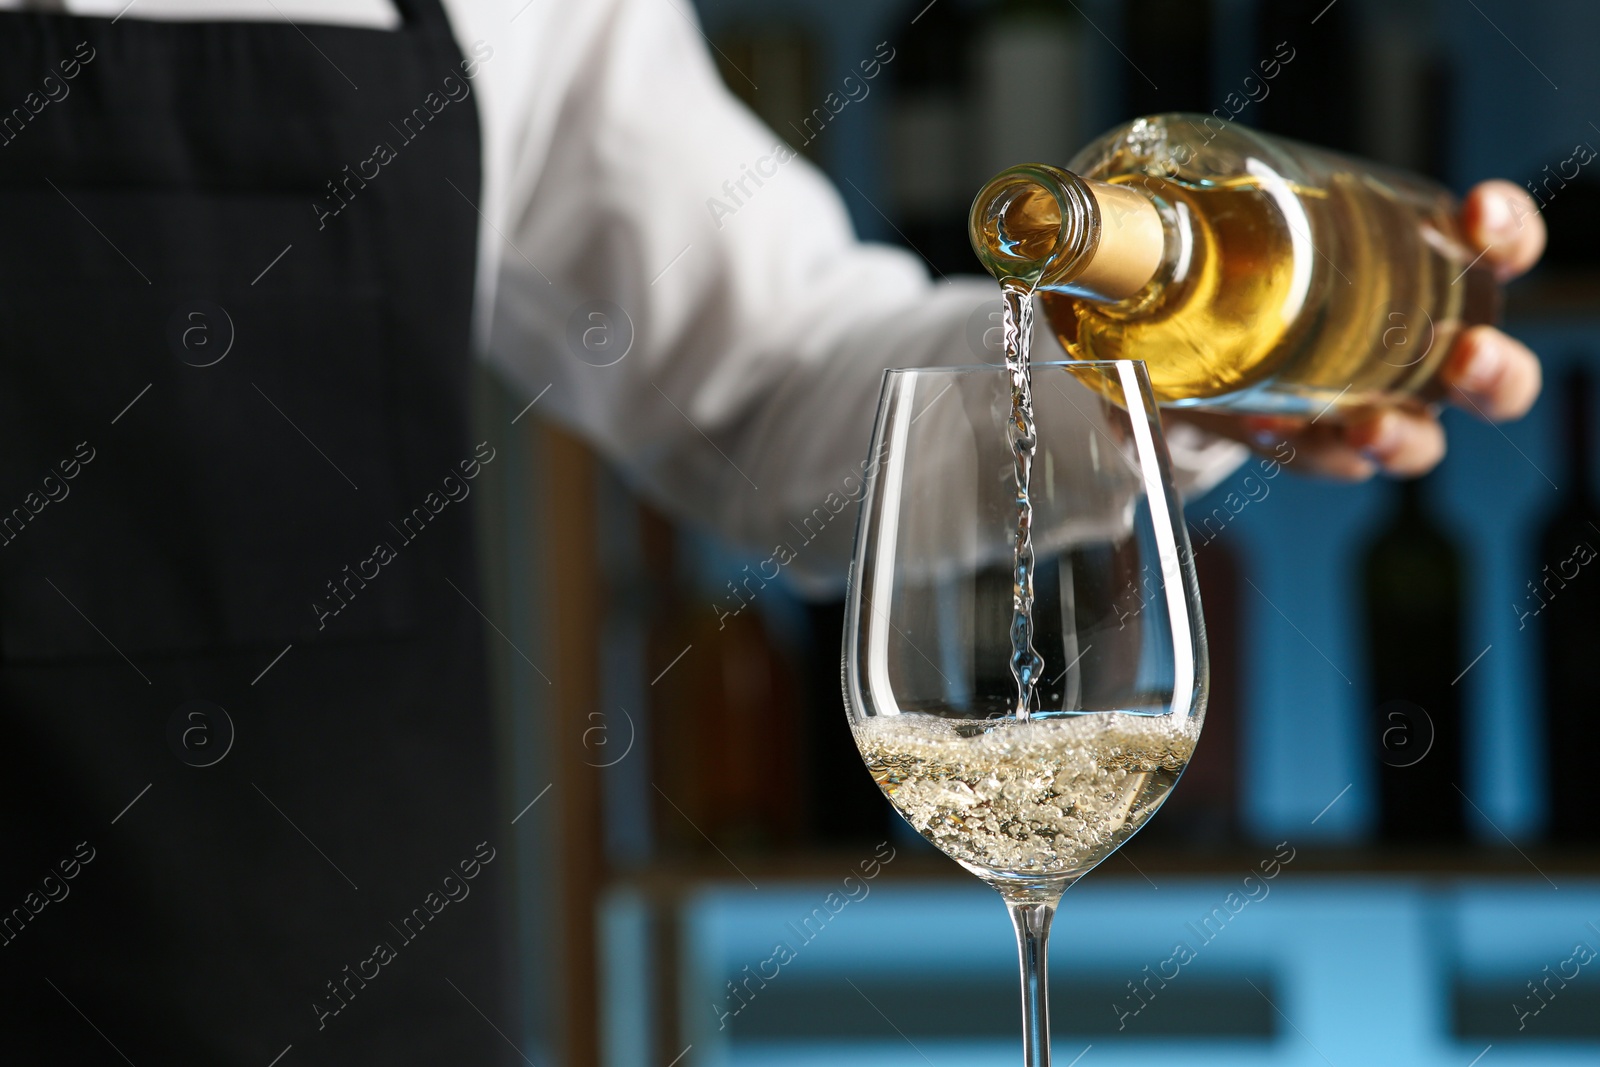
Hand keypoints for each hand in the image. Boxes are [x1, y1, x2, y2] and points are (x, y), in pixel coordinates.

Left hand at [1171, 180, 1545, 478]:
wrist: (1173, 352)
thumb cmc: (1215, 284)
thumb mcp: (1203, 244)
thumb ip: (1162, 231)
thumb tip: (1094, 226)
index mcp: (1407, 272)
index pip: (1489, 249)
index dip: (1503, 232)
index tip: (1476, 218)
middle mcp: (1404, 348)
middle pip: (1489, 371)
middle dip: (1491, 369)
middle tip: (1462, 356)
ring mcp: (1362, 407)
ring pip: (1421, 439)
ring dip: (1405, 437)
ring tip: (1366, 427)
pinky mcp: (1309, 451)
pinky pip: (1330, 464)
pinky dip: (1312, 455)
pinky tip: (1276, 430)